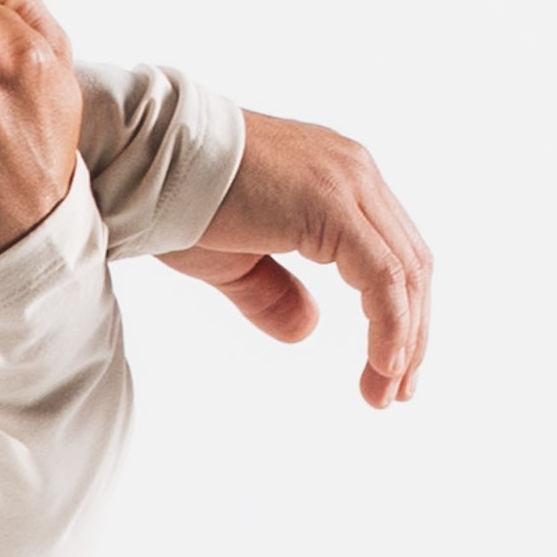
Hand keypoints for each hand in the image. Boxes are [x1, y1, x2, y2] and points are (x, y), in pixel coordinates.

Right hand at [162, 112, 432, 403]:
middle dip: (410, 334)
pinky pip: (381, 276)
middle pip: (410, 263)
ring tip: (386, 392)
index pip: (391, 253)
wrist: (146, 164)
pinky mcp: (334, 205)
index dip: (398, 315)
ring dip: (404, 339)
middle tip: (396, 392)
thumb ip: (274, 293)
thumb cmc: (178, 203)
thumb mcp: (236, 262)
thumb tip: (309, 329)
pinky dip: (390, 324)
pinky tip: (384, 365)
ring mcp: (348, 183)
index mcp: (336, 179)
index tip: (387, 369)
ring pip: (405, 272)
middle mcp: (353, 172)